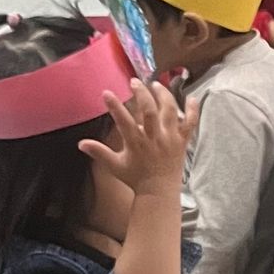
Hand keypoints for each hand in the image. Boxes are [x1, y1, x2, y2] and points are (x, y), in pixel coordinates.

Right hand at [77, 79, 195, 199]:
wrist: (159, 192)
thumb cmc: (136, 178)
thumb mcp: (115, 166)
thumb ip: (99, 152)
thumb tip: (81, 144)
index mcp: (136, 143)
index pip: (123, 120)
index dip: (114, 106)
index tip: (107, 93)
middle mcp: (154, 138)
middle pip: (149, 111)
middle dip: (142, 93)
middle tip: (134, 82)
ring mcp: (170, 138)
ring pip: (170, 111)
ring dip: (163, 95)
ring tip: (156, 84)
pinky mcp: (182, 141)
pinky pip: (191, 123)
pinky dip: (193, 110)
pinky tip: (192, 98)